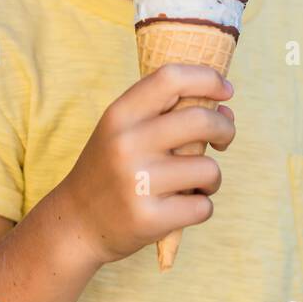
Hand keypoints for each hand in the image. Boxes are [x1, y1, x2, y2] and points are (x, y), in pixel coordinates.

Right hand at [54, 63, 235, 265]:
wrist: (76, 223)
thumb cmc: (110, 170)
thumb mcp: (122, 131)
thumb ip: (165, 114)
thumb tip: (224, 112)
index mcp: (120, 115)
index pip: (171, 78)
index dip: (208, 78)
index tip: (225, 91)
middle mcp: (127, 144)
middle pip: (201, 120)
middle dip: (225, 128)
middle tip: (223, 139)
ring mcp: (138, 182)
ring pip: (209, 169)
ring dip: (212, 177)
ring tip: (194, 184)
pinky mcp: (150, 218)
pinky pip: (203, 206)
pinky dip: (201, 207)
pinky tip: (182, 207)